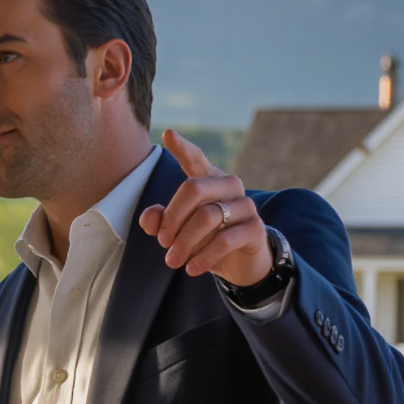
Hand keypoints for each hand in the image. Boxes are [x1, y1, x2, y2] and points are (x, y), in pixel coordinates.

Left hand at [138, 129, 272, 286]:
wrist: (240, 264)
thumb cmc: (204, 240)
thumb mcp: (178, 232)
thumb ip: (160, 222)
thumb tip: (148, 219)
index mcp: (208, 181)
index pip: (195, 159)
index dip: (182, 147)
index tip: (167, 134)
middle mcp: (229, 187)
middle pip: (193, 189)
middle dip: (172, 219)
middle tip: (162, 243)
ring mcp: (245, 206)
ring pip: (207, 217)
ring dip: (184, 242)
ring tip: (172, 261)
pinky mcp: (255, 229)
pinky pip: (224, 240)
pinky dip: (203, 257)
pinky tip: (191, 269)